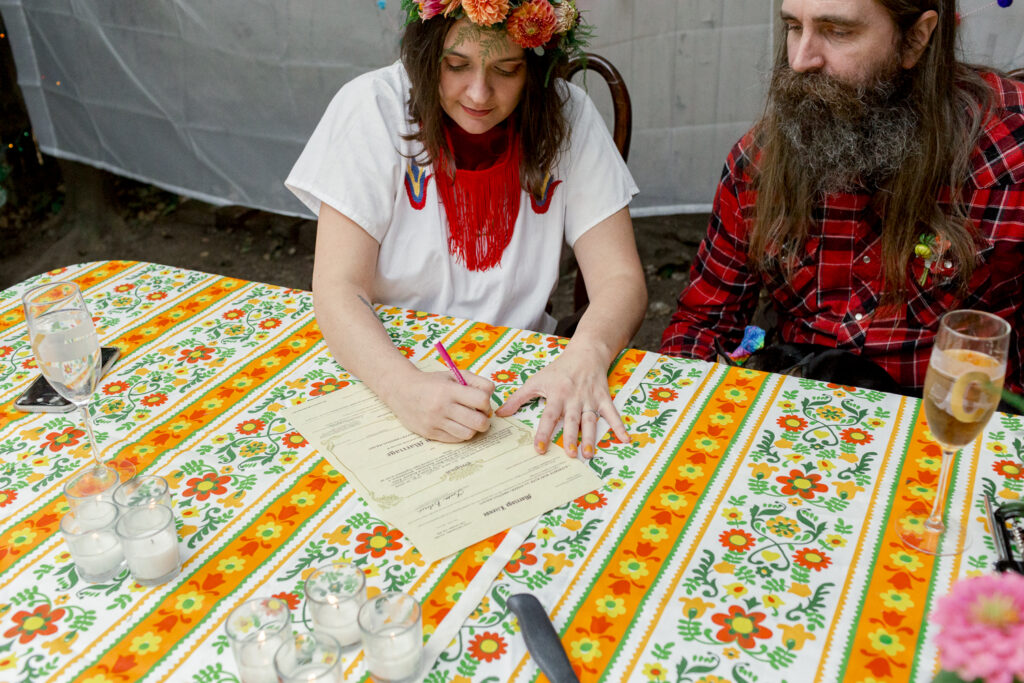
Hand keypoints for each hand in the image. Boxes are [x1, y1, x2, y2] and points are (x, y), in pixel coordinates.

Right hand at [383, 368, 494, 442]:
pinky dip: (461, 433)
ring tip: (467, 420)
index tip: (481, 401)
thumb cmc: (432, 382)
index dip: (486, 402)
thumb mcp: (453, 375)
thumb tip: (492, 395)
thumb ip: (476, 382)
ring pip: (469, 434)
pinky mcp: (430, 433)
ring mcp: (435, 422)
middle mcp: (442, 407)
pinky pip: (456, 439)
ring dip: (473, 428)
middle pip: (479, 422)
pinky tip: (456, 424)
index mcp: (449, 390)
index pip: (482, 400)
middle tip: (479, 415)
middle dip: (484, 419)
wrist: (401, 390)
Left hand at [495, 346, 627, 458]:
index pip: (549, 416)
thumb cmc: (558, 369)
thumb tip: (500, 413)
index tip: (540, 448)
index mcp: (557, 395)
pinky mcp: (604, 398)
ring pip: (590, 421)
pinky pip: (612, 413)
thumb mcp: (536, 380)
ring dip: (590, 437)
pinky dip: (619, 426)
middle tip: (569, 455)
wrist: (586, 353)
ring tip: (588, 454)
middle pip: (571, 421)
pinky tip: (625, 439)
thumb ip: (518, 398)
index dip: (544, 433)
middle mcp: (574, 399)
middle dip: (570, 437)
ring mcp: (590, 399)